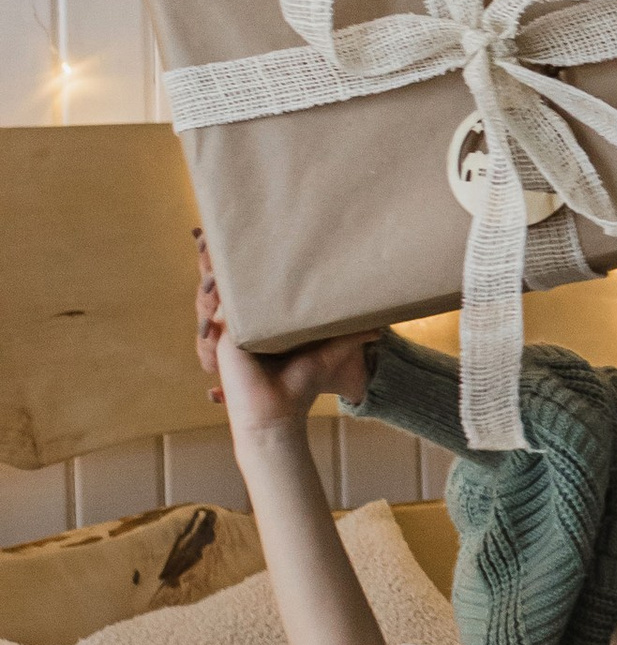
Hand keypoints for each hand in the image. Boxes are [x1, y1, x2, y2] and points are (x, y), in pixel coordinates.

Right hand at [195, 236, 376, 421]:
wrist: (278, 414)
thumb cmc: (299, 385)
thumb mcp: (327, 353)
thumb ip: (349, 336)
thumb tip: (380, 327)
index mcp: (261, 324)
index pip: (250, 289)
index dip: (245, 267)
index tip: (253, 239)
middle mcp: (242, 324)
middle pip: (227, 285)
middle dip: (219, 260)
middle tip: (216, 231)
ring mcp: (229, 330)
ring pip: (216, 292)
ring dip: (213, 267)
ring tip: (207, 240)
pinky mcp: (222, 337)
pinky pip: (215, 306)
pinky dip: (216, 288)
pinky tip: (217, 270)